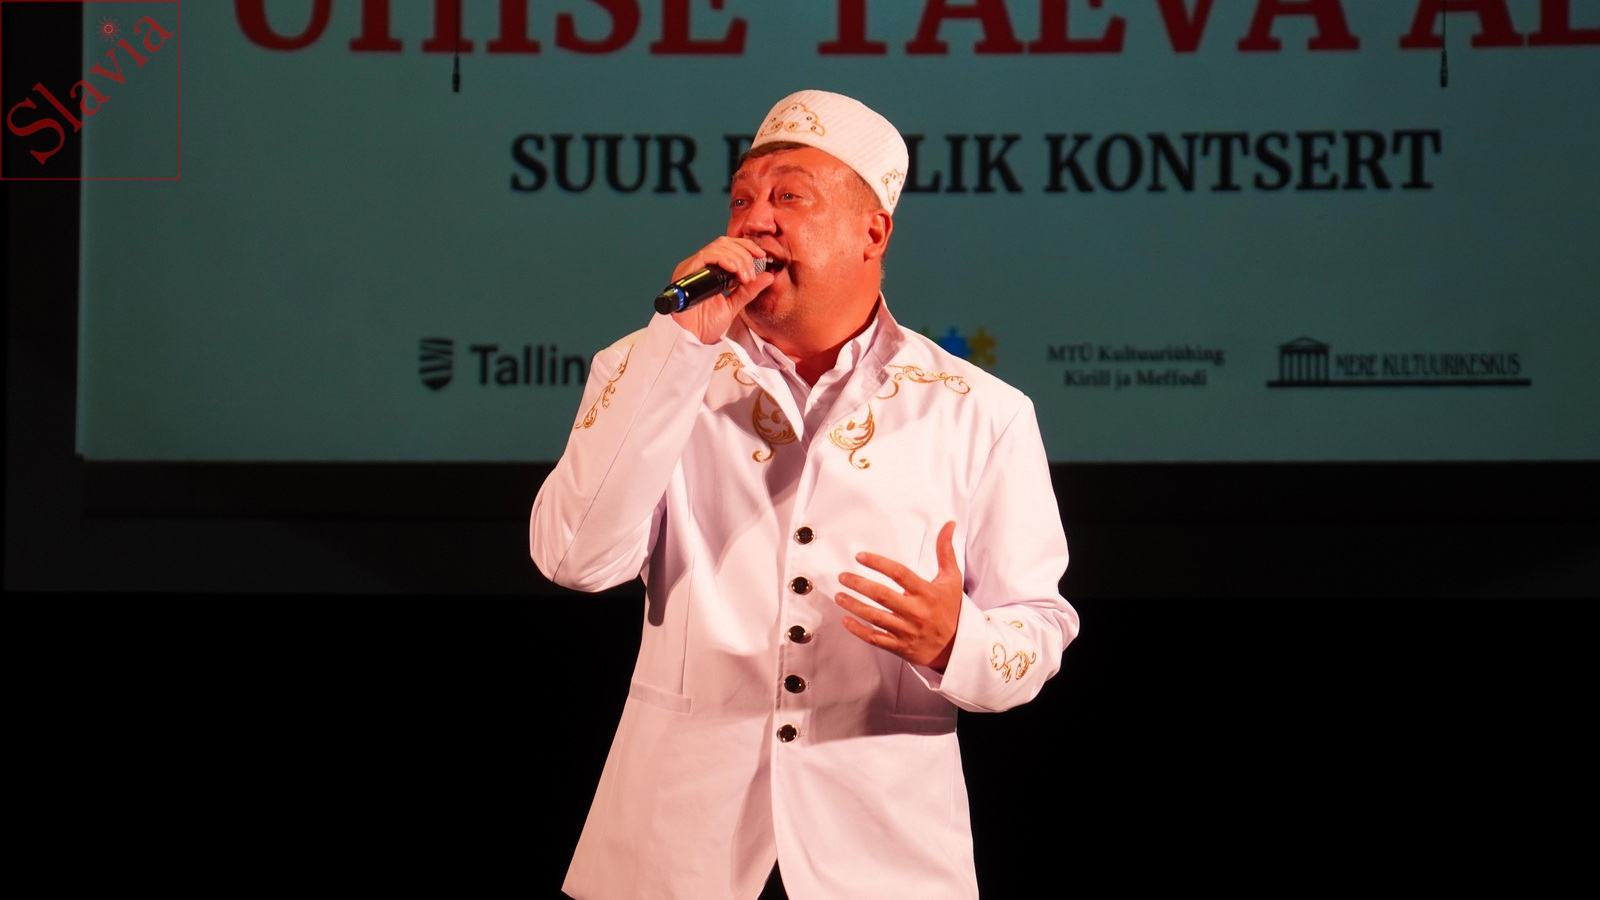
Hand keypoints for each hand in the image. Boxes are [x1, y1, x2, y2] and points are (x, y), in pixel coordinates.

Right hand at [668, 236, 775, 343]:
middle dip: (744, 253)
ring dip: (737, 258)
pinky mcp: (686, 273)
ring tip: (745, 276)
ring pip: (717, 247)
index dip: (746, 246)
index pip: (728, 246)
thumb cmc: (706, 325)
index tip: (761, 255)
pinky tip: (734, 270)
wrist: (692, 339)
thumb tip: (769, 276)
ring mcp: (692, 268)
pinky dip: (723, 259)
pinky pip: (705, 256)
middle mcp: (699, 266)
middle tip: (752, 273)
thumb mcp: (734, 304)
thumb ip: (749, 290)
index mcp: (710, 270)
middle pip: (724, 243)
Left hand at [836, 521, 961, 671]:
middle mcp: (916, 612)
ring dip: (853, 606)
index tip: (860, 556)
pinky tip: (845, 620)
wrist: (957, 646)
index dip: (878, 563)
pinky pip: (875, 638)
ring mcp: (907, 631)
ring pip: (875, 617)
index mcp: (927, 593)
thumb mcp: (952, 579)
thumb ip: (945, 552)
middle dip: (858, 584)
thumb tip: (949, 525)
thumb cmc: (951, 609)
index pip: (899, 574)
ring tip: (839, 596)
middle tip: (843, 576)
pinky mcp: (900, 646)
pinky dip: (858, 630)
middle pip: (882, 595)